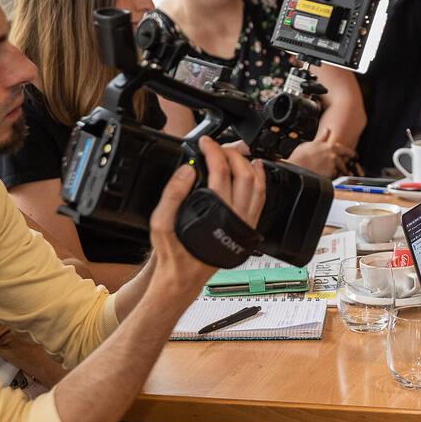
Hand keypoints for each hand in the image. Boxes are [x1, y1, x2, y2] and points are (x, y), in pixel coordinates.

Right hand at [149, 136, 265, 298]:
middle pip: (243, 175)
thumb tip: (187, 170)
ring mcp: (245, 224)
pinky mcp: (247, 229)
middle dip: (233, 154)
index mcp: (216, 213)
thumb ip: (172, 195)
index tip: (206, 142)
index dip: (213, 151)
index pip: (220, 172)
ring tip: (242, 152)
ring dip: (251, 167)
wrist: (183, 279)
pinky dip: (260, 184)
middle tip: (219, 145)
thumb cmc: (174, 254)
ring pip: (258, 188)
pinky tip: (255, 174)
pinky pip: (261, 202)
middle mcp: (236, 218)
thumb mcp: (160, 223)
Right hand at [288, 127, 352, 176]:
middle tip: (345, 167)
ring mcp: (332, 165)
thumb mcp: (311, 143)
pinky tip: (324, 176)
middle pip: (343, 160)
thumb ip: (322, 137)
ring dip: (337, 171)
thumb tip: (327, 130)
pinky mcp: (330, 174)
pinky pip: (333, 176)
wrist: (297, 168)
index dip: (349, 152)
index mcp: (329, 146)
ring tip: (333, 173)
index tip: (352, 154)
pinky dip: (330, 176)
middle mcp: (333, 155)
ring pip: (338, 169)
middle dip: (345, 163)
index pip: (343, 149)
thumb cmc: (301, 156)